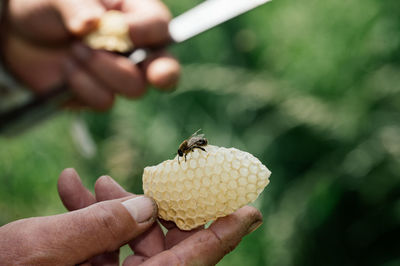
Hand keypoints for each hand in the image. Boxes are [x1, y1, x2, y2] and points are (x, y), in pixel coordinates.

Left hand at [1, 0, 179, 109]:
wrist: (20, 34)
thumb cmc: (48, 7)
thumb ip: (79, 5)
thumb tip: (91, 24)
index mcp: (135, 17)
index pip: (159, 27)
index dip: (148, 32)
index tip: (125, 31)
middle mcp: (135, 49)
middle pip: (165, 68)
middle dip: (164, 73)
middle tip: (157, 76)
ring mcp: (120, 76)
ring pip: (134, 87)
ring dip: (102, 69)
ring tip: (74, 50)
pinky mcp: (101, 96)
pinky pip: (105, 101)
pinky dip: (83, 85)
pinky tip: (67, 69)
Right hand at [58, 168, 263, 264]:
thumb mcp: (39, 253)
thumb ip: (97, 228)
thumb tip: (144, 205)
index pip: (190, 263)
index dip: (223, 234)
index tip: (251, 209)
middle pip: (163, 245)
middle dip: (160, 207)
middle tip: (164, 177)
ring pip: (127, 239)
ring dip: (112, 205)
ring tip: (93, 179)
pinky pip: (98, 245)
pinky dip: (87, 216)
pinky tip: (70, 188)